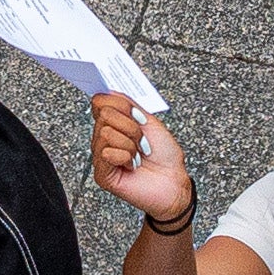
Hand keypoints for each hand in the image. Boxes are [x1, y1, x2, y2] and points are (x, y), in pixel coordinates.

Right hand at [87, 93, 194, 225]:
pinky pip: (106, 153)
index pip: (99, 101)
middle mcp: (104, 139)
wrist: (174, 182)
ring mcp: (101, 156)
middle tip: (141, 141)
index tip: (136, 114)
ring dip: (130, 144)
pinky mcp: (102, 174)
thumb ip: (128, 104)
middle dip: (130, 126)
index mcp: (114, 124)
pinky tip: (132, 166)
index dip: (119, 104)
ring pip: (105, 133)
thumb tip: (109, 92)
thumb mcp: (149, 122)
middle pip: (104, 114)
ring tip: (138, 155)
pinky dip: (125, 157)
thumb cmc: (165, 156)